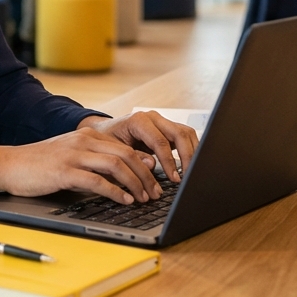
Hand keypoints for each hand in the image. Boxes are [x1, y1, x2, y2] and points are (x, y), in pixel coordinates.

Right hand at [0, 126, 163, 204]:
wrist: (10, 164)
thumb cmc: (42, 165)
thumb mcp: (73, 159)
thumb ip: (97, 163)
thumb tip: (126, 176)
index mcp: (88, 135)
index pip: (127, 148)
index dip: (146, 166)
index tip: (156, 182)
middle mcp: (84, 141)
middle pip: (127, 155)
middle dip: (146, 176)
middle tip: (156, 193)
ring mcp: (74, 155)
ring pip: (116, 165)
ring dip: (135, 184)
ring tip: (144, 198)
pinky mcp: (64, 171)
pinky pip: (97, 181)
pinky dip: (115, 192)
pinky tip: (124, 200)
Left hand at [78, 112, 199, 184]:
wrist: (104, 131)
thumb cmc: (107, 140)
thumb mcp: (114, 150)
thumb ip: (132, 156)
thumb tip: (152, 165)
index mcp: (139, 120)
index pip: (160, 141)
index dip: (169, 162)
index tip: (174, 179)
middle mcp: (153, 117)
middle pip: (180, 133)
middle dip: (187, 157)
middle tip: (187, 177)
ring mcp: (162, 121)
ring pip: (186, 133)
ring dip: (192, 152)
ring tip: (191, 172)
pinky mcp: (167, 128)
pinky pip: (185, 136)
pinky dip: (190, 149)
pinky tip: (190, 164)